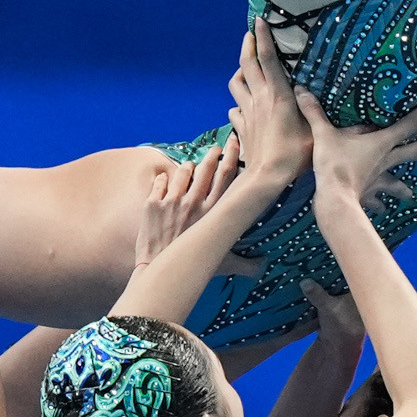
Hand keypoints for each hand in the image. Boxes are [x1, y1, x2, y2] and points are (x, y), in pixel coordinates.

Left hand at [139, 142, 241, 264]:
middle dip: (212, 154)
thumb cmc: (192, 268)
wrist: (157, 271)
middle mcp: (195, 203)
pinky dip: (163, 179)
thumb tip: (262, 267)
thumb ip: (244, 264)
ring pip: (183, 171)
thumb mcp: (223, 265)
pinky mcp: (153, 203)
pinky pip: (160, 181)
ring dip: (187, 167)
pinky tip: (164, 181)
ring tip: (189, 168)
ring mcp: (172, 201)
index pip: (226, 177)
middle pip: (206, 168)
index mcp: (213, 213)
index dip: (232, 157)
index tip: (234, 145)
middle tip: (215, 149)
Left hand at [229, 22, 309, 185]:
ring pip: (235, 84)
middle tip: (250, 34)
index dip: (263, 38)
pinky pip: (234, 109)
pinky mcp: (241, 127)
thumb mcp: (314, 130)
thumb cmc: (295, 154)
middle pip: (247, 65)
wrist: (267, 177)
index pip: (267, 59)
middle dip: (247, 46)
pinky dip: (238, 103)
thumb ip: (313, 111)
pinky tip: (243, 106)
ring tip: (245, 69)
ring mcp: (247, 112)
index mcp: (278, 95)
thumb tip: (311, 95)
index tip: (259, 21)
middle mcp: (259, 99)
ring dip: (239, 72)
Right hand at [300, 88, 416, 216]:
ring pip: (398, 182)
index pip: (411, 122)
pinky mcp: (369, 195)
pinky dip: (378, 205)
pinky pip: (376, 201)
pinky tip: (381, 211)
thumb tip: (301, 90)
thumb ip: (314, 112)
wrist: (334, 200)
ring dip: (404, 189)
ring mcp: (379, 180)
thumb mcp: (323, 134)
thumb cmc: (334, 165)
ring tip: (412, 195)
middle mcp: (387, 160)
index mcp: (382, 142)